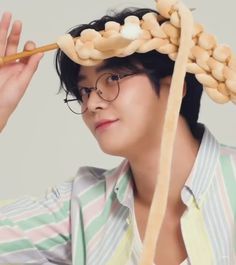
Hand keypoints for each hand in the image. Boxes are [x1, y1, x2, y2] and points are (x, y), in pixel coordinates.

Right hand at [0, 12, 42, 131]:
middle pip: (12, 45)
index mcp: (21, 69)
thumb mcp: (22, 82)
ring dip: (3, 32)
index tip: (30, 45)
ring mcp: (1, 63)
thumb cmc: (10, 99)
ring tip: (6, 18)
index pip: (26, 54)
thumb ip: (30, 67)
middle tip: (16, 21)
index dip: (28, 47)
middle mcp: (11, 64)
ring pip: (2, 44)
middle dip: (14, 33)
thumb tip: (40, 53)